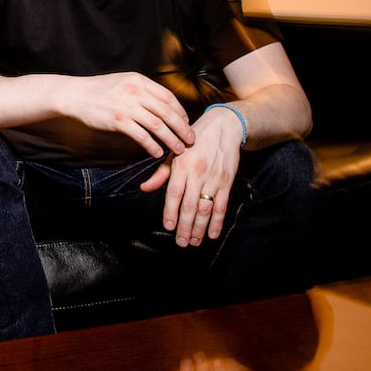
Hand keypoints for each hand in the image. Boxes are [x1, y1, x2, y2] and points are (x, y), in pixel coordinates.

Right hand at [62, 73, 194, 157]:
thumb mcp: (123, 81)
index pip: (167, 97)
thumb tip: (161, 103)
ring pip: (158, 125)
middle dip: (182, 127)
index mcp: (139, 80)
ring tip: (178, 149)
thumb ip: (141, 90)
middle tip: (190, 139)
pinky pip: (141, 136)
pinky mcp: (118, 120)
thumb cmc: (98, 90)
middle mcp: (136, 91)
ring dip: (171, 139)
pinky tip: (157, 153)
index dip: (180, 111)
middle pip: (167, 112)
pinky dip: (152, 145)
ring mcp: (127, 106)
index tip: (186, 123)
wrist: (74, 95)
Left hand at [140, 106, 242, 246]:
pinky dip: (218, 221)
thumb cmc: (195, 141)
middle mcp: (197, 173)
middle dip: (185, 226)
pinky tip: (212, 233)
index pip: (174, 193)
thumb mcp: (175, 152)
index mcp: (182, 166)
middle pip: (190, 205)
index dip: (171, 211)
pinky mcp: (227, 181)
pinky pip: (222, 205)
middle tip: (181, 242)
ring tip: (194, 242)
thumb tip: (144, 188)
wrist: (223, 127)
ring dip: (200, 228)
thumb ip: (161, 173)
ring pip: (205, 208)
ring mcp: (213, 178)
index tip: (168, 226)